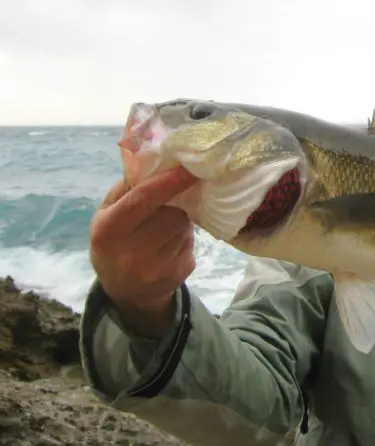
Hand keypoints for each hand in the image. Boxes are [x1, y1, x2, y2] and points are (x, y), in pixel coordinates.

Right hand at [89, 166, 197, 337]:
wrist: (126, 292)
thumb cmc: (115, 241)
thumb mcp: (107, 213)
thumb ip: (128, 185)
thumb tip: (157, 157)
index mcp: (108, 231)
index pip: (144, 199)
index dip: (169, 181)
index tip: (190, 167)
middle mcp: (131, 253)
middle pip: (173, 213)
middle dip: (175, 204)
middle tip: (167, 204)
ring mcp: (157, 268)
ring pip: (185, 227)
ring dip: (181, 220)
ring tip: (164, 226)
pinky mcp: (178, 274)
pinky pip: (191, 243)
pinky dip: (185, 237)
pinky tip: (170, 244)